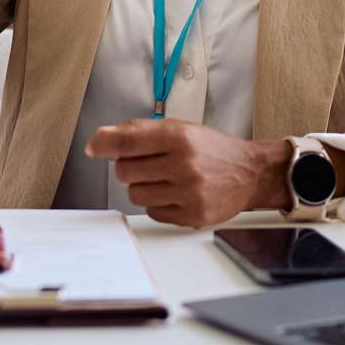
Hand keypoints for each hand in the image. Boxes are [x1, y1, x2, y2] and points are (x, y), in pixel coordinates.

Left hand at [85, 118, 290, 226]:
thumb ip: (140, 131)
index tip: (93, 148)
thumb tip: (103, 136)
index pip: (128, 142)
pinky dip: (157, 203)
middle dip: (129, 167)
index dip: (104, 146)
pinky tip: (175, 193)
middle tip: (148, 164)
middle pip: (125, 171)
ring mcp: (188, 193)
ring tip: (163, 179)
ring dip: (142, 186)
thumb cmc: (213, 149)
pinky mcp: (192, 215)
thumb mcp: (180, 130)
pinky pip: (152, 211)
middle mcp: (184, 164)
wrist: (251, 173)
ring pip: (135, 193)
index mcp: (179, 138)